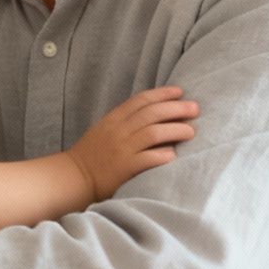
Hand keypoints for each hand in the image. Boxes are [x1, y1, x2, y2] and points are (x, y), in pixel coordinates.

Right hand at [66, 86, 198, 200]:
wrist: (73, 177)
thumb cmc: (92, 154)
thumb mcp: (105, 129)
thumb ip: (126, 120)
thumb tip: (155, 114)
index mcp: (114, 118)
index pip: (142, 100)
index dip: (163, 94)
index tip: (180, 92)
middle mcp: (119, 131)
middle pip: (152, 113)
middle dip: (176, 108)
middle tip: (195, 108)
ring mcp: (122, 149)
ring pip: (154, 133)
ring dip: (176, 129)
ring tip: (191, 131)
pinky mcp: (125, 168)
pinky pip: (148, 159)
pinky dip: (163, 155)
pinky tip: (174, 155)